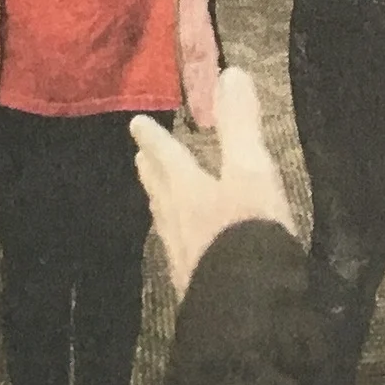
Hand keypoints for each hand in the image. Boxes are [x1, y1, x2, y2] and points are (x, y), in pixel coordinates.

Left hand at [129, 67, 296, 297]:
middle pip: (159, 189)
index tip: (135, 123)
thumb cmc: (247, 232)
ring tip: (158, 196)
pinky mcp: (194, 286)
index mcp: (187, 190)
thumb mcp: (250, 171)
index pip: (165, 155)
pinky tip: (185, 246)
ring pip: (165, 221)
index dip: (153, 138)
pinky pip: (179, 250)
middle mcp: (177, 222)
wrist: (247, 312)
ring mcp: (183, 258)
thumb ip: (240, 125)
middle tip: (139, 157)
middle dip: (151, 170)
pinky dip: (177, 236)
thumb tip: (230, 72)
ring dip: (160, 202)